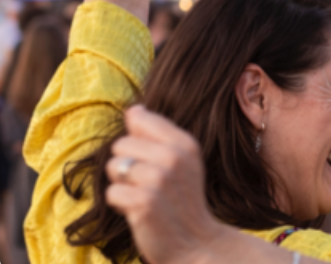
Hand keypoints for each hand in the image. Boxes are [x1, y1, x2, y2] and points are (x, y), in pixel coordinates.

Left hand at [105, 105, 221, 263]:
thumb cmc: (183, 201)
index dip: (136, 140)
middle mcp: (174, 157)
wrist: (196, 244)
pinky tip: (139, 211)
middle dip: (126, 165)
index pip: (140, 118)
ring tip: (143, 196)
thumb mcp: (182, 161)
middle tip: (148, 185)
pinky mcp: (143, 203)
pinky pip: (111, 193)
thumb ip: (158, 133)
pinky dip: (120, 205)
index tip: (152, 159)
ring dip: (122, 185)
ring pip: (113, 167)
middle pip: (120, 144)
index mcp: (185, 143)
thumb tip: (133, 110)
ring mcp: (159, 180)